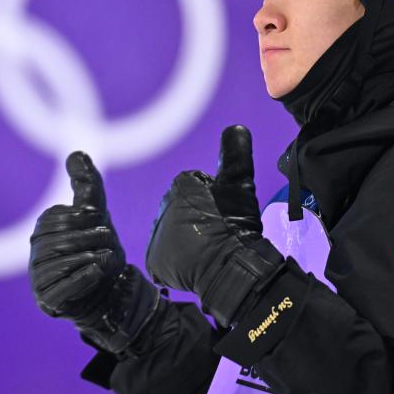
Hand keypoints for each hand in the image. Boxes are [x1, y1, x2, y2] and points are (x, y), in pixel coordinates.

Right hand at [30, 152, 159, 354]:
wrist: (107, 291)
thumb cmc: (99, 249)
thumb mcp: (96, 214)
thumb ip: (86, 184)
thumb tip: (76, 153)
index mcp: (44, 226)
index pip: (68, 217)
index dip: (92, 220)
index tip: (102, 228)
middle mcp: (36, 250)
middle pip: (66, 240)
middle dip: (94, 241)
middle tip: (108, 246)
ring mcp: (38, 275)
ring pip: (66, 262)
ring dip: (93, 260)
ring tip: (105, 261)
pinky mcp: (46, 298)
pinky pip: (63, 286)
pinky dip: (84, 279)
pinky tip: (97, 273)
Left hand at [145, 125, 284, 327]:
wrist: (228, 266)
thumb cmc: (235, 224)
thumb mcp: (239, 184)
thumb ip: (235, 154)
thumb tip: (235, 127)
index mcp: (179, 185)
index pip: (198, 189)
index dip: (216, 201)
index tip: (226, 212)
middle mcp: (162, 206)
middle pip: (185, 210)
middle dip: (199, 218)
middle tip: (218, 230)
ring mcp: (157, 234)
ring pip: (177, 232)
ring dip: (190, 238)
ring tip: (209, 246)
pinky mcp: (154, 258)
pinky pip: (166, 256)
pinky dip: (179, 260)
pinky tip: (194, 262)